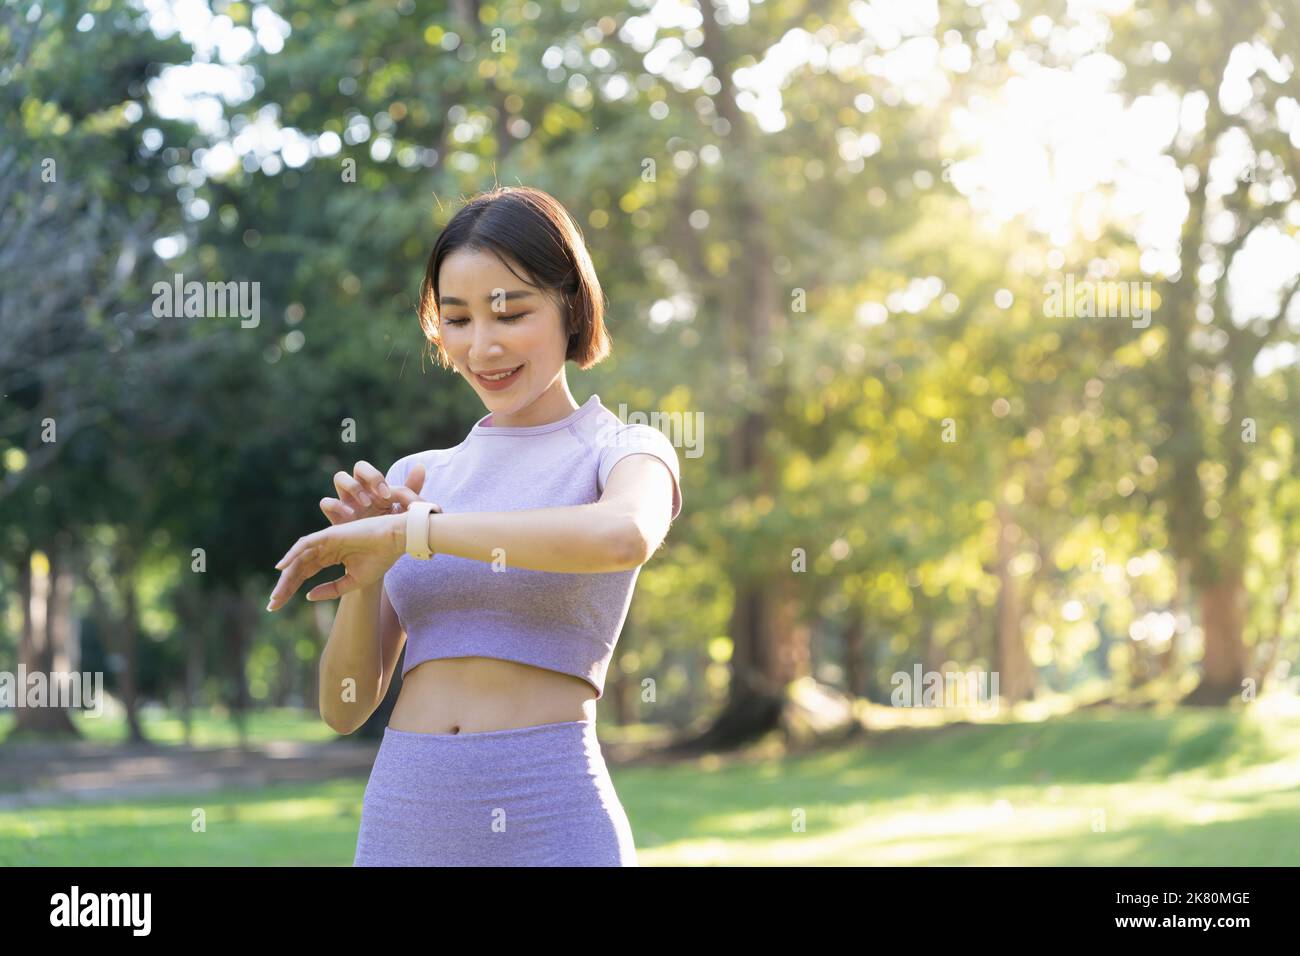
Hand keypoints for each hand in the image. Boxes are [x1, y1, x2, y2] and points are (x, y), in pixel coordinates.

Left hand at [266, 513, 407, 610]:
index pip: (304, 574)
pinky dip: (292, 554)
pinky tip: (282, 567)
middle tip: (272, 604)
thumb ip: (331, 590)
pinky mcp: (330, 534)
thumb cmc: (380, 559)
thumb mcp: (353, 582)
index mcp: (330, 557)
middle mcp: (325, 548)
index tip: (278, 605)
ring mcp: (326, 540)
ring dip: (286, 577)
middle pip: (297, 568)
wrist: (396, 541)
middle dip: (285, 587)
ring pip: (299, 558)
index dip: (291, 589)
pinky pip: (306, 544)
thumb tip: (308, 596)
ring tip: (277, 595)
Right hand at [321, 461, 431, 524]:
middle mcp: (360, 489)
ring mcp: (346, 501)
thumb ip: (411, 490)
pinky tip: (350, 516)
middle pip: (358, 467)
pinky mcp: (335, 517)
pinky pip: (326, 502)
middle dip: (369, 477)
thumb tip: (421, 467)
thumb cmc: (391, 527)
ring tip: (366, 505)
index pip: (372, 470)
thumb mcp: (403, 510)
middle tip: (380, 495)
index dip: (378, 478)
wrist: (380, 552)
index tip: (389, 495)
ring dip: (353, 487)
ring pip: (340, 477)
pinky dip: (336, 506)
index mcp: (374, 486)